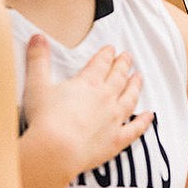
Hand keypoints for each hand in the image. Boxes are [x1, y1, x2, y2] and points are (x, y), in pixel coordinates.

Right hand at [21, 36, 152, 176]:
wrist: (56, 150)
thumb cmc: (45, 119)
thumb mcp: (37, 85)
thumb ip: (38, 60)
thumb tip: (37, 37)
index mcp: (88, 83)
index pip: (101, 63)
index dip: (107, 54)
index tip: (111, 49)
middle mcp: (106, 97)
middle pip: (118, 77)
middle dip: (123, 65)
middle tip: (128, 56)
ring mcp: (114, 118)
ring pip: (130, 98)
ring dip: (135, 86)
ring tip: (139, 78)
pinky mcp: (116, 140)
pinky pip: (135, 129)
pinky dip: (144, 122)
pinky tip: (150, 116)